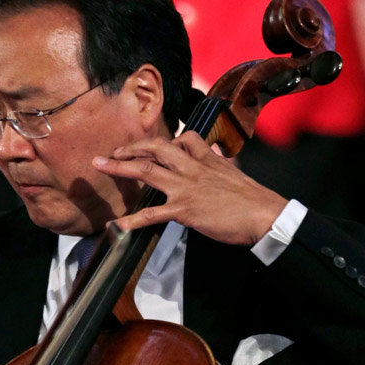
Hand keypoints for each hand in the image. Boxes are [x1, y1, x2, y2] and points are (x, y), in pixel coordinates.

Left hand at [93, 131, 286, 244]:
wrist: (263, 214)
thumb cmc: (252, 199)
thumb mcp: (234, 173)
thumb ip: (218, 166)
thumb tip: (215, 160)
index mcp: (206, 158)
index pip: (181, 139)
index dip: (165, 142)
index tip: (154, 148)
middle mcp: (192, 168)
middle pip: (156, 148)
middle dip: (132, 147)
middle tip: (113, 151)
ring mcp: (186, 187)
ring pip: (147, 171)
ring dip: (120, 167)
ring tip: (102, 165)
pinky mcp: (184, 210)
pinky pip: (153, 214)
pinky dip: (133, 220)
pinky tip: (118, 225)